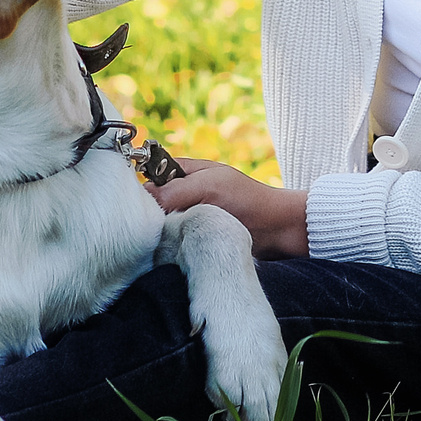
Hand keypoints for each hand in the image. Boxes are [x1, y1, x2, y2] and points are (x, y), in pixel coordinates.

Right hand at [155, 158, 308, 258]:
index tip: (143, 209)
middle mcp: (183, 193)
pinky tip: (178, 248)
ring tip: (171, 239)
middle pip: (153, 204)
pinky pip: (175, 240)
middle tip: (159, 227)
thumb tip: (144, 202)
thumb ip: (174, 190)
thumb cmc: (247, 200)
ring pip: (162, 224)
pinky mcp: (196, 237)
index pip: (150, 179)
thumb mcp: (209, 186)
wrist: (277, 230)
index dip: (143, 192)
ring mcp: (189, 216)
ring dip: (164, 232)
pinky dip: (175, 244)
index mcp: (184, 172)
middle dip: (153, 216)